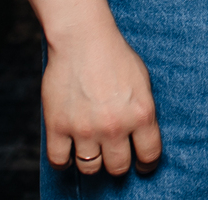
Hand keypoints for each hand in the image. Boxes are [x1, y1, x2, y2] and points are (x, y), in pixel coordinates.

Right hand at [42, 21, 161, 175]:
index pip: (149, 156)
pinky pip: (59, 161)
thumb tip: (142, 138)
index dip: (146, 164)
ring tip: (91, 150)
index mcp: (141, 114)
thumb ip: (143, 111)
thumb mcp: (143, 82)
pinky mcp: (58, 126)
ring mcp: (85, 128)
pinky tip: (69, 151)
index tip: (141, 165)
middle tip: (114, 156)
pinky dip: (64, 161)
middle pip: (118, 167)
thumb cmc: (115, 56)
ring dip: (92, 162)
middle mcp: (115, 126)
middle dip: (118, 164)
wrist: (83, 39)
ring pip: (90, 168)